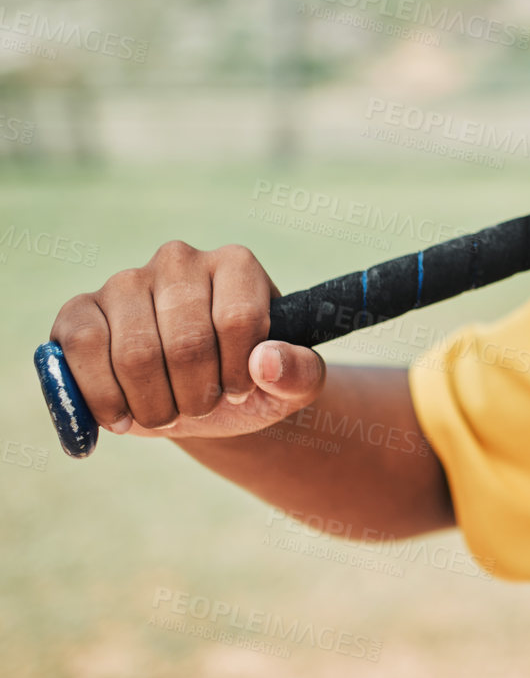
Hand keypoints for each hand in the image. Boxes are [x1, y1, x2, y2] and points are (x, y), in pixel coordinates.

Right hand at [48, 241, 324, 439]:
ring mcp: (126, 281)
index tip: (241, 390)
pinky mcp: (81, 308)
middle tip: (200, 408)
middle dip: (195, 395)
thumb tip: (268, 362)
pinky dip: (102, 395)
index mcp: (236, 265)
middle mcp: (179, 261)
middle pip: (186, 341)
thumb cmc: (252, 382)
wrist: (199, 397)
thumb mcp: (293, 386)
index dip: (238, 371)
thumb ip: (301, 374)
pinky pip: (80, 347)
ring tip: (166, 413)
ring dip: (153, 403)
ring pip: (134, 351)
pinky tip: (122, 416)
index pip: (239, 319)